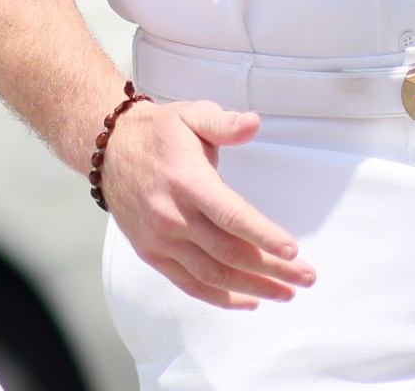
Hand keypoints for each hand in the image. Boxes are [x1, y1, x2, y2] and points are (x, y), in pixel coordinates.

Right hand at [101, 99, 315, 308]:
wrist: (109, 149)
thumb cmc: (158, 133)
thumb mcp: (192, 114)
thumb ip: (224, 122)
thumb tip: (253, 123)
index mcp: (187, 181)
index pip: (231, 216)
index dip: (263, 236)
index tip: (292, 250)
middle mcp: (172, 215)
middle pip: (229, 252)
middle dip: (272, 269)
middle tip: (305, 277)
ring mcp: (160, 239)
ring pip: (213, 275)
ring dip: (253, 289)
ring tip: (286, 293)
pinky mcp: (152, 253)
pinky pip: (190, 284)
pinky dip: (221, 298)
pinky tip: (249, 300)